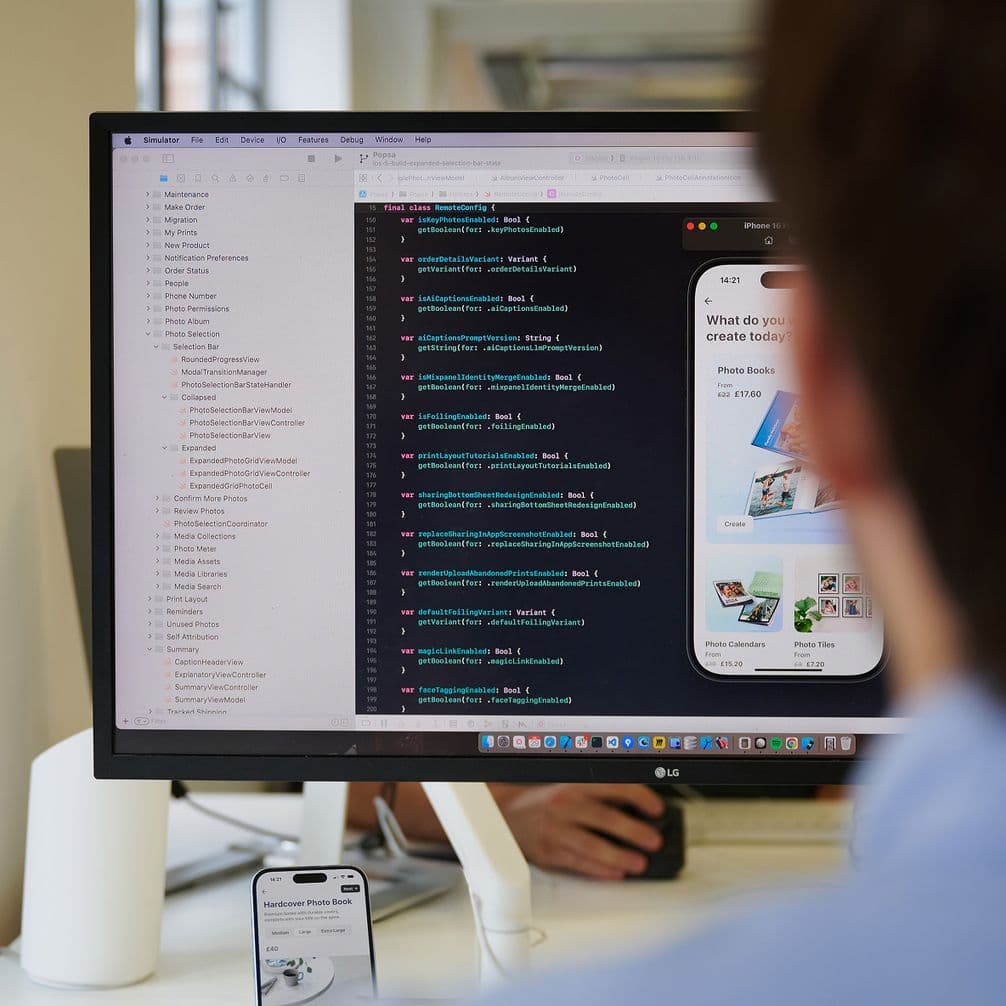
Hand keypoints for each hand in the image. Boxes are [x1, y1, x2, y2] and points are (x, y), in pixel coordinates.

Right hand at [493, 783, 664, 879]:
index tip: (657, 809)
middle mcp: (565, 805)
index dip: (639, 796)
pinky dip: (599, 870)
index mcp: (575, 785)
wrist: (507, 814)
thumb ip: (599, 797)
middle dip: (634, 831)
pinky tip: (615, 873)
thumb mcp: (571, 788)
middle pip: (605, 818)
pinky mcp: (548, 852)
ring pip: (591, 845)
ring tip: (639, 863)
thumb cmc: (546, 802)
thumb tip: (638, 812)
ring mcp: (555, 829)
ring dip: (619, 856)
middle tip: (654, 841)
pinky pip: (577, 863)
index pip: (613, 786)